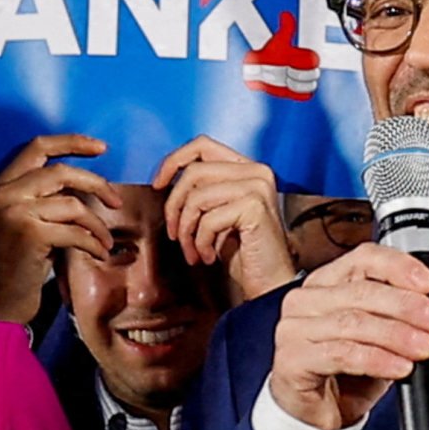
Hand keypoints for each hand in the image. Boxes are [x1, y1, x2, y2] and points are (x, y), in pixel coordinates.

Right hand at [0, 133, 114, 322]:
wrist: (3, 297)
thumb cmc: (22, 259)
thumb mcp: (30, 217)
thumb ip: (49, 194)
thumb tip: (91, 179)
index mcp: (3, 183)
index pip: (39, 147)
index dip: (72, 143)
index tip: (101, 147)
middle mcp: (4, 193)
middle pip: (62, 172)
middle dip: (96, 184)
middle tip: (115, 200)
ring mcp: (15, 212)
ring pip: (73, 204)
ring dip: (97, 224)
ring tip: (105, 240)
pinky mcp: (29, 234)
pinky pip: (75, 231)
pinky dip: (92, 243)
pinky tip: (97, 252)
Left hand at [155, 137, 294, 303]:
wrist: (270, 284)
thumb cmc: (244, 254)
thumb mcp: (217, 214)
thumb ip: (202, 191)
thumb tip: (167, 180)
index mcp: (249, 168)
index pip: (203, 145)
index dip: (174, 161)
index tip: (158, 184)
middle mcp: (257, 172)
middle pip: (193, 172)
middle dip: (174, 206)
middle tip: (176, 234)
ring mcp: (258, 187)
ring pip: (196, 197)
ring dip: (186, 230)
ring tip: (193, 251)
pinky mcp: (255, 207)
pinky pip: (208, 219)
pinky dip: (200, 243)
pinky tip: (209, 257)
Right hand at [264, 239, 428, 429]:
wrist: (318, 417)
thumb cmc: (346, 374)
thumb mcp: (392, 344)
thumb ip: (422, 324)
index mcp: (329, 283)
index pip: (364, 258)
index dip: (398, 267)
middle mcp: (307, 299)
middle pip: (362, 291)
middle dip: (408, 306)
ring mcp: (294, 328)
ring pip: (354, 322)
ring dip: (397, 335)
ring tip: (424, 347)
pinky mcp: (292, 359)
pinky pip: (341, 354)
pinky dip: (376, 360)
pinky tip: (399, 367)